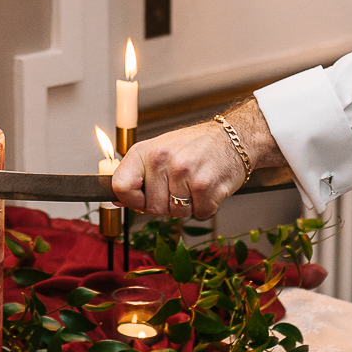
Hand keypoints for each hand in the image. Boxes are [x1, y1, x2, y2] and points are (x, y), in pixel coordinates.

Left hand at [109, 99, 275, 219]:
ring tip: (197, 183)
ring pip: (177, 213)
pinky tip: (210, 187)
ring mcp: (183, 172)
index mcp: (145, 151)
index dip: (132, 199)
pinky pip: (200, 214)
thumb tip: (116, 199)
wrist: (235, 137)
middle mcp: (161, 159)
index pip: (120, 187)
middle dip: (168, 204)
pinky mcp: (205, 185)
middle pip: (152, 208)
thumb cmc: (197, 145)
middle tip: (182, 185)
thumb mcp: (160, 150)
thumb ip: (138, 174)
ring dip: (189, 206)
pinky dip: (207, 206)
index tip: (143, 197)